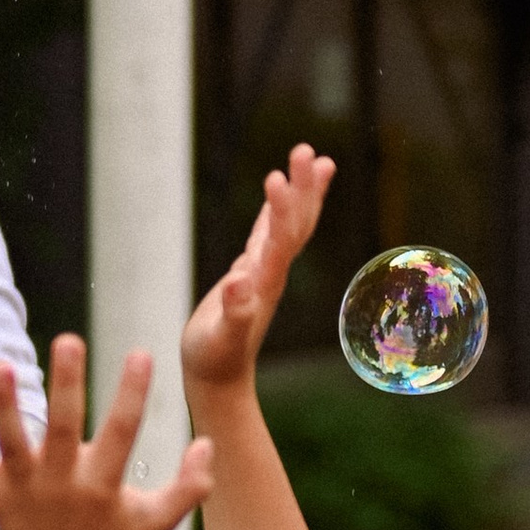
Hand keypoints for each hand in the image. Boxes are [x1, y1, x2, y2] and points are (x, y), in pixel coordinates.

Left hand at [0, 337, 210, 529]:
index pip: (124, 432)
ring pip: (11, 442)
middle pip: (64, 428)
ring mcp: (24, 490)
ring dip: (3, 405)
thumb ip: (190, 487)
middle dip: (67, 385)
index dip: (133, 394)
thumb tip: (208, 443)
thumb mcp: (158, 524)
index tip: (142, 352)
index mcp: (102, 486)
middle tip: (67, 340)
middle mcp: (61, 484)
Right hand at [181, 146, 336, 401]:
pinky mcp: (252, 273)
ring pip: (291, 224)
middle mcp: (272, 273)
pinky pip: (271, 232)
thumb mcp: (219, 339)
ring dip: (303, 191)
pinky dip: (279, 208)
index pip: (278, 238)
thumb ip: (233, 314)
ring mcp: (265, 271)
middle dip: (302, 188)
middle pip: (296, 223)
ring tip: (316, 158)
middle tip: (306, 150)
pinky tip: (280, 190)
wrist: (219, 379)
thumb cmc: (214, 359)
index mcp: (264, 283)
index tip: (276, 177)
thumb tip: (240, 282)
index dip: (279, 208)